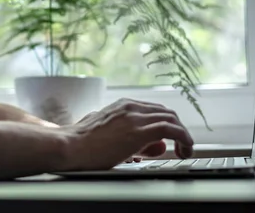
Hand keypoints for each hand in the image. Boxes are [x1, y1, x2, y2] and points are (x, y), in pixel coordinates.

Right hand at [62, 98, 193, 170]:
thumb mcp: (103, 133)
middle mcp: (130, 107)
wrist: (69, 146)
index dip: (165, 123)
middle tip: (180, 145)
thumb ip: (124, 134)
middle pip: (166, 112)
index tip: (168, 138)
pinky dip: (184, 138)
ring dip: (183, 134)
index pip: (153, 109)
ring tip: (185, 149)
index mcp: (121, 105)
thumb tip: (143, 143)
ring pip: (171, 118)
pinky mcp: (139, 131)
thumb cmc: (80, 143)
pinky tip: (184, 149)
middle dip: (177, 128)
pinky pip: (172, 129)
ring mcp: (135, 117)